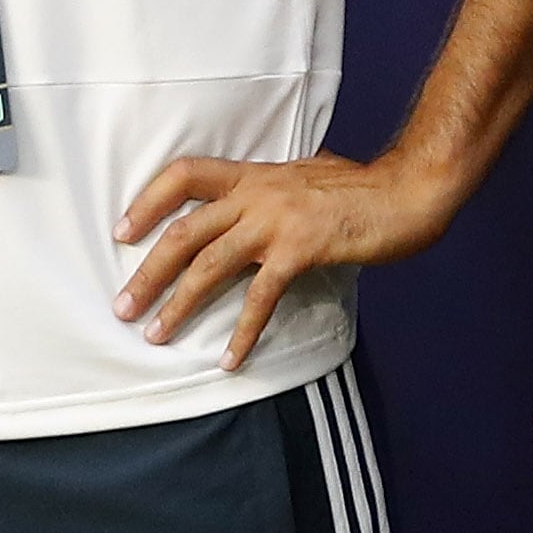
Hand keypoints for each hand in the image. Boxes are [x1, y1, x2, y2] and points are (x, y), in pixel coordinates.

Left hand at [113, 153, 456, 373]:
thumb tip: (261, 208)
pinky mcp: (302, 248)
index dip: (148, 202)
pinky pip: (260, 296)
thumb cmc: (366, 188)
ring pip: (209, 264)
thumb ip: (278, 191)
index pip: (185, 174)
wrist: (410, 189)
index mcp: (256, 175)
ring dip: (178, 304)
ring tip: (156, 335)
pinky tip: (230, 358)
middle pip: (184, 232)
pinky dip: (243, 331)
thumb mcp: (309, 177)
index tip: (122, 232)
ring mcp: (278, 220)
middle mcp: (258, 193)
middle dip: (148, 273)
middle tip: (123, 308)